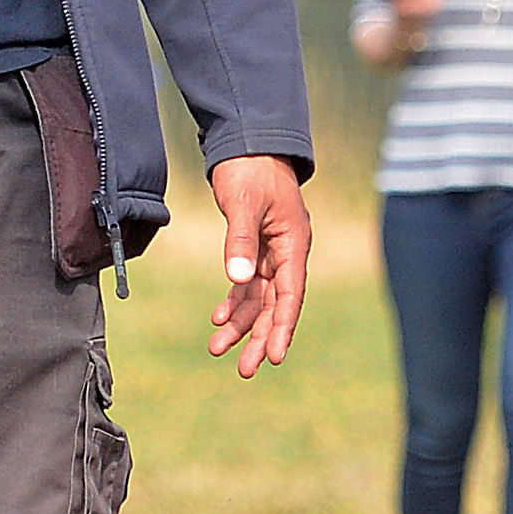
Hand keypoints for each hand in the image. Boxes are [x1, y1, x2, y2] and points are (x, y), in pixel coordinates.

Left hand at [209, 156, 310, 379]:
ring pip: (258, 298)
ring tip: (218, 349)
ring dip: (241, 323)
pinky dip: (234, 300)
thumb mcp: (244, 204)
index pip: (290, 294)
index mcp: (294, 244)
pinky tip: (219, 318)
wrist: (246, 143)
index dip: (283, 327)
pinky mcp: (254, 247)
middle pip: (275, 304)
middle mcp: (286, 253)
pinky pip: (247, 283)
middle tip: (244, 369)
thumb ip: (240, 241)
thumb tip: (237, 279)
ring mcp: (271, 252)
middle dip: (260, 337)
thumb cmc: (250, 170)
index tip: (275, 356)